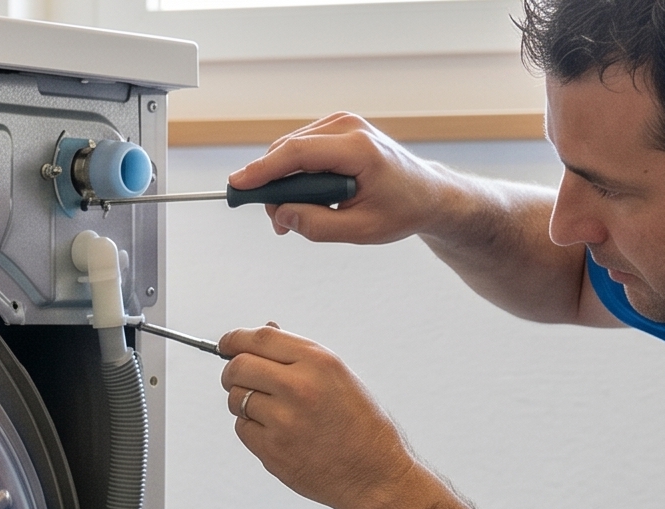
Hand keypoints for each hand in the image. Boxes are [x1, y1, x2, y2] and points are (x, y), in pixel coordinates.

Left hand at [217, 325, 427, 508]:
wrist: (374, 474)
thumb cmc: (360, 425)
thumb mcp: (339, 378)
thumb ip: (298, 356)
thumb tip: (261, 334)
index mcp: (319, 363)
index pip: (260, 338)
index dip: (235, 339)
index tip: (226, 344)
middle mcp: (299, 388)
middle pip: (238, 367)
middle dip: (232, 371)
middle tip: (238, 378)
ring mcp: (284, 421)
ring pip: (237, 399)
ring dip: (243, 402)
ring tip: (271, 411)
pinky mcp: (272, 450)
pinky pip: (243, 428)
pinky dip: (252, 429)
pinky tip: (278, 434)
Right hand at [229, 113, 468, 245]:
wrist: (427, 193)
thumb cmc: (401, 210)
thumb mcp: (360, 230)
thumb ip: (317, 225)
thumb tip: (280, 215)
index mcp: (358, 149)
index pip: (297, 154)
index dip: (263, 170)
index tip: (237, 186)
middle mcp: (349, 127)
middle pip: (288, 150)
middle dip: (273, 186)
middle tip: (278, 222)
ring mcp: (343, 122)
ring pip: (291, 149)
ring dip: (284, 182)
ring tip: (295, 214)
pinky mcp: (338, 126)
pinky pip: (301, 148)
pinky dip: (295, 172)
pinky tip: (307, 197)